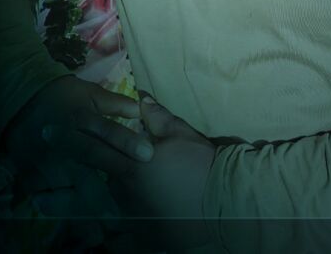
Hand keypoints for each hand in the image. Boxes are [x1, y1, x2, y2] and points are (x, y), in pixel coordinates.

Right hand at [3, 75, 154, 214]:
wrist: (21, 101)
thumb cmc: (60, 97)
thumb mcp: (89, 93)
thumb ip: (115, 103)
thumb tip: (142, 107)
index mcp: (81, 118)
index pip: (107, 131)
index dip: (127, 142)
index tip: (148, 155)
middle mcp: (65, 141)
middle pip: (90, 164)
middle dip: (111, 180)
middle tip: (132, 195)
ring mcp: (48, 160)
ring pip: (70, 186)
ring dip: (88, 199)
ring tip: (108, 215)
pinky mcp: (32, 175)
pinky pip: (48, 196)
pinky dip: (62, 205)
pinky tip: (77, 212)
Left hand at [112, 95, 215, 223]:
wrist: (222, 199)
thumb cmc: (199, 162)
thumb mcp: (180, 132)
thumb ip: (157, 117)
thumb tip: (142, 99)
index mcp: (132, 165)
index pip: (108, 152)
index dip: (112, 144)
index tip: (118, 140)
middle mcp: (128, 192)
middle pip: (111, 176)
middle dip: (118, 165)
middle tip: (134, 160)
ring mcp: (137, 214)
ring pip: (120, 196)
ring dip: (125, 186)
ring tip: (142, 180)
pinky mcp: (147, 231)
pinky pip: (133, 217)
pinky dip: (136, 207)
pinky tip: (149, 200)